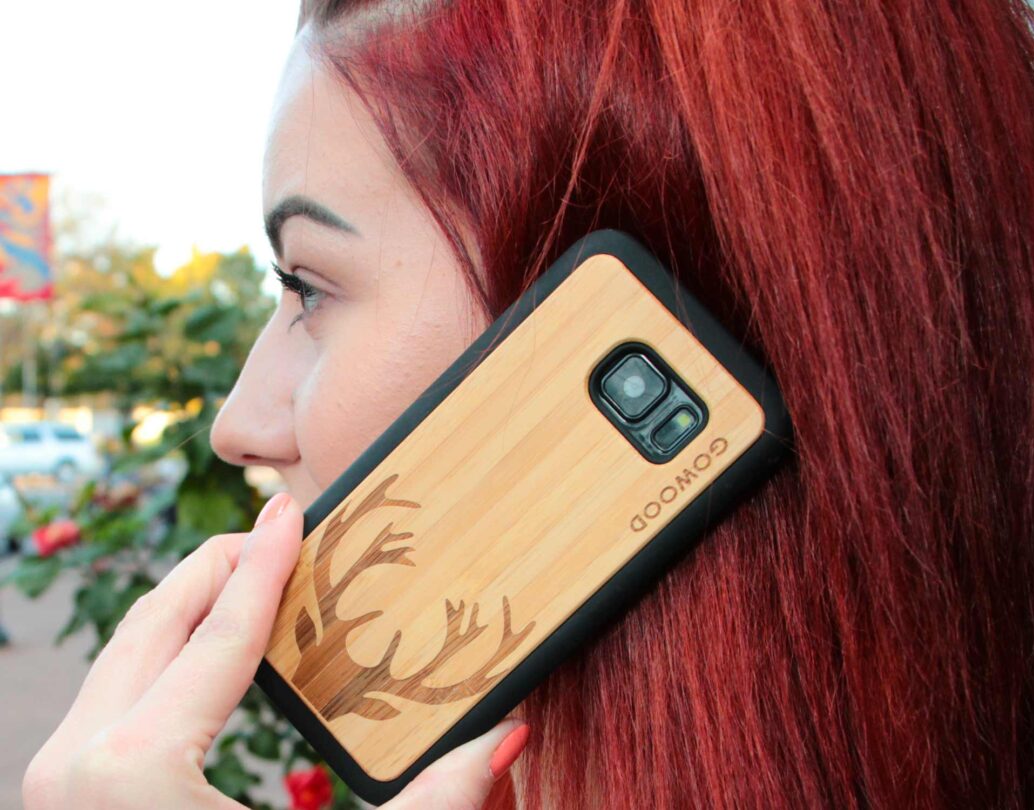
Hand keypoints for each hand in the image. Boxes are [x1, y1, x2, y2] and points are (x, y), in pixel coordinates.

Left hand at [22, 492, 529, 808]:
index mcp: (136, 772)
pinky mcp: (60, 798)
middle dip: (217, 565)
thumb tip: (511, 733)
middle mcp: (77, 766)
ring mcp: (56, 783)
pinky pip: (110, 695)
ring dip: (187, 605)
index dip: (265, 563)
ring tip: (249, 577)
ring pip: (123, 654)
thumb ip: (438, 805)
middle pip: (154, 621)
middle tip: (276, 530)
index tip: (291, 506)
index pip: (217, 634)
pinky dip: (161, 655)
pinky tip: (207, 654)